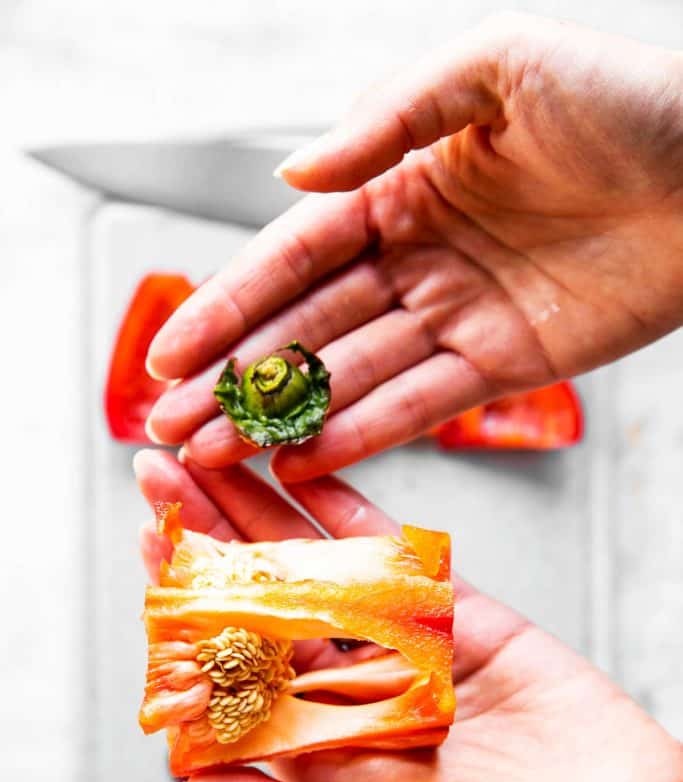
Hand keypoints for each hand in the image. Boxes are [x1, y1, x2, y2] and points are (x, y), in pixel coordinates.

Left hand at [134, 449, 682, 781]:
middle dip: (212, 539)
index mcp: (327, 760)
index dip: (188, 612)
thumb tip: (195, 777)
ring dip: (267, 509)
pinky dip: (357, 513)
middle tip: (163, 469)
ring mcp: (409, 654)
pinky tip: (309, 471)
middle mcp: (358, 700)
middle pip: (266, 605)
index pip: (235, 671)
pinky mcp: (467, 623)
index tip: (151, 549)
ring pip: (323, 568)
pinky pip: (403, 558)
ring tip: (218, 448)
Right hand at [145, 13, 682, 481]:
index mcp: (403, 183)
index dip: (228, 304)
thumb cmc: (624, 98)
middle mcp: (419, 255)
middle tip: (172, 424)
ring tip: (218, 454)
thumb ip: (386, 121)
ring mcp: (459, 313)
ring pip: (352, 374)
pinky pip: (423, 404)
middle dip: (235, 378)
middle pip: (307, 326)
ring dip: (283, 416)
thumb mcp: (493, 68)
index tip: (171, 352)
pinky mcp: (505, 362)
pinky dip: (364, 432)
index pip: (295, 256)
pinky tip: (305, 457)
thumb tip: (294, 177)